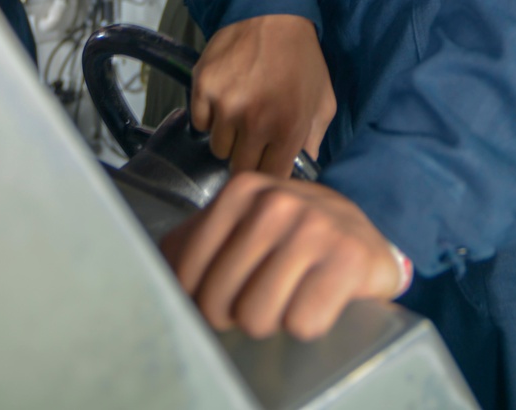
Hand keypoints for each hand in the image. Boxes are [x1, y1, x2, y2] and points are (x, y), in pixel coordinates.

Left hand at [161, 174, 401, 338]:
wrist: (365, 239)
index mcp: (242, 191)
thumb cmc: (296, 237)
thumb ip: (195, 241)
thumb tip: (150, 270)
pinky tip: (316, 300)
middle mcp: (276, 203)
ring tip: (287, 298)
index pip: (188, 274)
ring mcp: (315, 227)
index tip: (219, 299)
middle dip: (237, 315)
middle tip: (259, 300)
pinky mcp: (348, 258)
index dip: (200, 301)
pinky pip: (302, 323)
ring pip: (258, 318)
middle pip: (221, 303)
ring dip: (273, 320)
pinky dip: (308, 324)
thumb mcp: (244, 224)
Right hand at [191, 15, 335, 177]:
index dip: (271, 171)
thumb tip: (306, 166)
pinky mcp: (203, 87)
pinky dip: (209, 116)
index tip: (270, 161)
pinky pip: (200, 122)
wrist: (271, 11)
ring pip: (218, 147)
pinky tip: (225, 97)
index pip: (272, 177)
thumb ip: (315, 137)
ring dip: (229, 136)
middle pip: (241, 168)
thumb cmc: (301, 56)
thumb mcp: (322, 98)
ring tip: (241, 112)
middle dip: (249, 157)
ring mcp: (225, 105)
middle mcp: (255, 122)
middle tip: (255, 136)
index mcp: (288, 128)